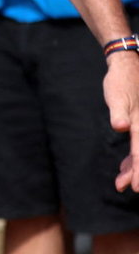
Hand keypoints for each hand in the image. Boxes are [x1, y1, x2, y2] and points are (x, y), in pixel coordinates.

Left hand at [107, 53, 138, 190]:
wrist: (127, 66)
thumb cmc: (121, 81)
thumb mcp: (117, 96)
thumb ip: (119, 112)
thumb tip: (120, 126)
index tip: (137, 187)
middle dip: (135, 172)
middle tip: (125, 187)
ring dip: (132, 167)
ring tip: (120, 184)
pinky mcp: (138, 123)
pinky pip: (138, 145)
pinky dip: (132, 158)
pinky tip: (124, 168)